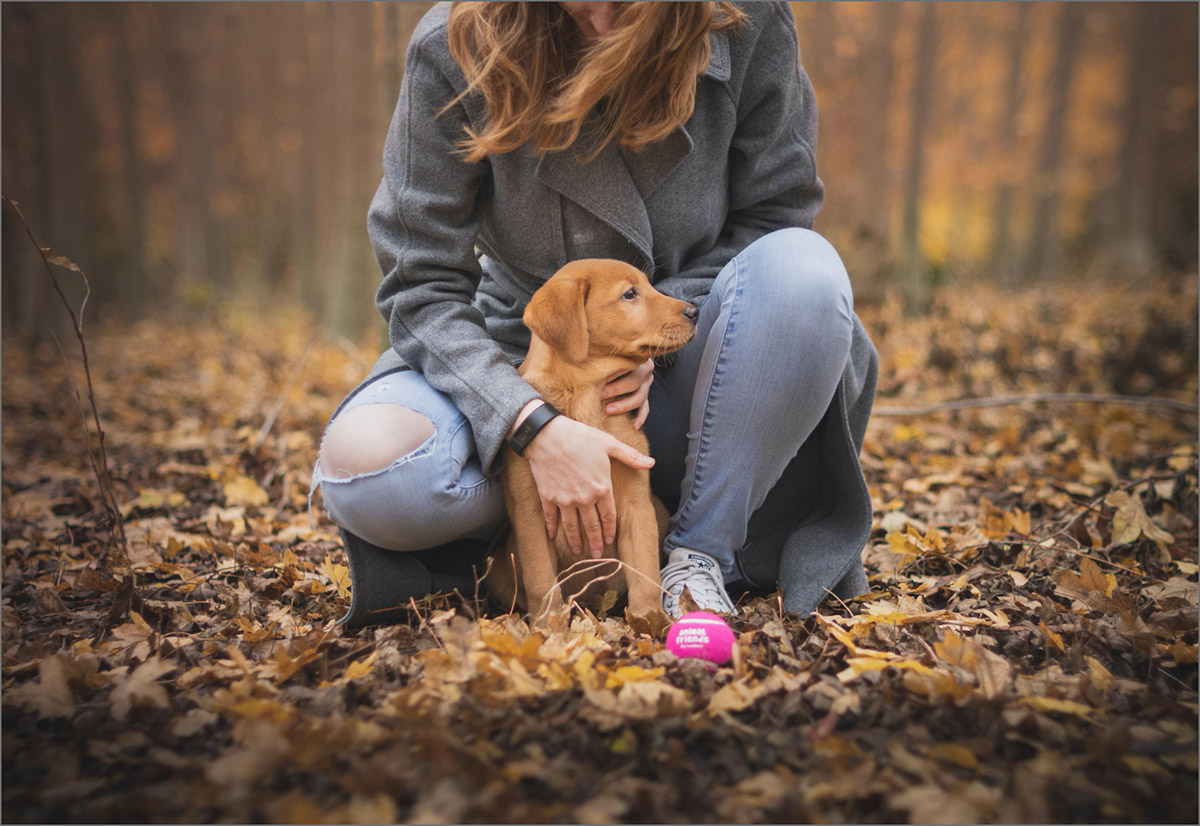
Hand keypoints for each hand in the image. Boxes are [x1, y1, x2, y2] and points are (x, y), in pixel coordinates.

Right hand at [523, 415, 654, 557]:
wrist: (546, 435)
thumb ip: (630, 456)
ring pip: (572, 526)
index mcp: (601, 487)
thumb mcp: (608, 443)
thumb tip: (652, 462)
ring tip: (578, 551)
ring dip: (575, 540)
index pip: (608, 515)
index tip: (610, 540)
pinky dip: (551, 528)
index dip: (610, 530)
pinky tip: (552, 536)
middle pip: (591, 525)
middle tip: (597, 555)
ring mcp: (565, 500)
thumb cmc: (579, 437)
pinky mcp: (548, 497)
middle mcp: (584, 498)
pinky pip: (551, 517)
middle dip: (595, 542)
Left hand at [602, 358, 654, 429]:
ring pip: (640, 397)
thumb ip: (600, 358)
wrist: (628, 352)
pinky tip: (634, 426)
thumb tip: (584, 364)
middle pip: (634, 382)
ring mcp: (647, 383)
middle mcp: (645, 369)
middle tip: (599, 395)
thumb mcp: (607, 352)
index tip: (596, 379)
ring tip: (608, 410)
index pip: (627, 365)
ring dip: (624, 405)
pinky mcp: (645, 394)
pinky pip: (645, 407)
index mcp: (636, 356)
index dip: (611, 373)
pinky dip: (640, 416)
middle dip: (615, 390)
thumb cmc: (609, 353)